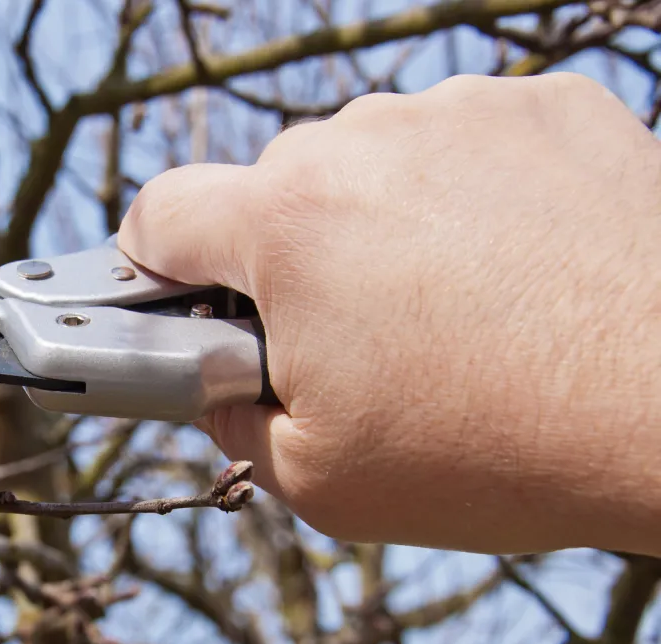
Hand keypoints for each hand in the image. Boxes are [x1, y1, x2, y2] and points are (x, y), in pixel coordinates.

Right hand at [118, 72, 660, 555]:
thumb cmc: (503, 450)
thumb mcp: (321, 479)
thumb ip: (229, 423)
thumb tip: (214, 385)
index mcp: (289, 224)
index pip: (161, 213)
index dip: (153, 264)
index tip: (178, 301)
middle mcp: (367, 142)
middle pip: (273, 189)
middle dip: (286, 259)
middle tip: (346, 338)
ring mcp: (463, 113)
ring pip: (371, 162)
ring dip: (379, 224)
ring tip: (452, 311)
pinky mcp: (546, 109)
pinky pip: (463, 146)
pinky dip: (468, 199)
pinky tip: (513, 270)